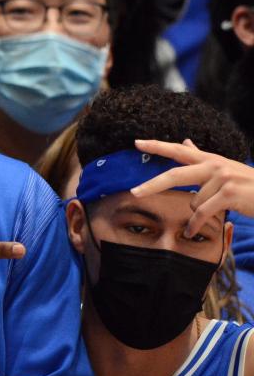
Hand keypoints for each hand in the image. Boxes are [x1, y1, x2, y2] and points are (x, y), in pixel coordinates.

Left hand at [131, 138, 253, 237]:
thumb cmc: (250, 186)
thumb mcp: (226, 169)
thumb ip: (203, 159)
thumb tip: (185, 143)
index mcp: (212, 159)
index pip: (180, 151)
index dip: (158, 146)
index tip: (137, 143)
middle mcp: (215, 165)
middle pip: (175, 175)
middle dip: (152, 185)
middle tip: (134, 192)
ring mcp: (222, 179)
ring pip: (193, 201)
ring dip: (199, 212)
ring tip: (218, 210)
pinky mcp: (229, 194)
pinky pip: (201, 213)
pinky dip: (195, 225)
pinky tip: (191, 232)